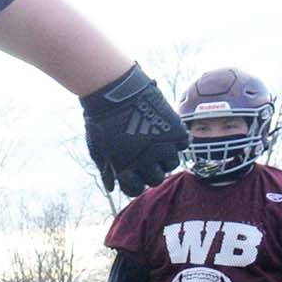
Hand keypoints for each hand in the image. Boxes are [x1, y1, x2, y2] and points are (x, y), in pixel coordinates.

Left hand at [81, 66, 186, 198]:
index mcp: (125, 168)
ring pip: (172, 163)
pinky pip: (184, 144)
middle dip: (150, 172)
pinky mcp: (175, 130)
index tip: (131, 172)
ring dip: (165, 157)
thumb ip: (106, 170)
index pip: (135, 190)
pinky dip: (177, 141)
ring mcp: (163, 146)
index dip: (133, 182)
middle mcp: (146, 161)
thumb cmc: (101, 119)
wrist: (114, 92)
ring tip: (157, 144)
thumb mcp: (97, 149)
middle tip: (146, 158)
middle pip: (156, 179)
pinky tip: (166, 132)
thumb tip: (112, 187)